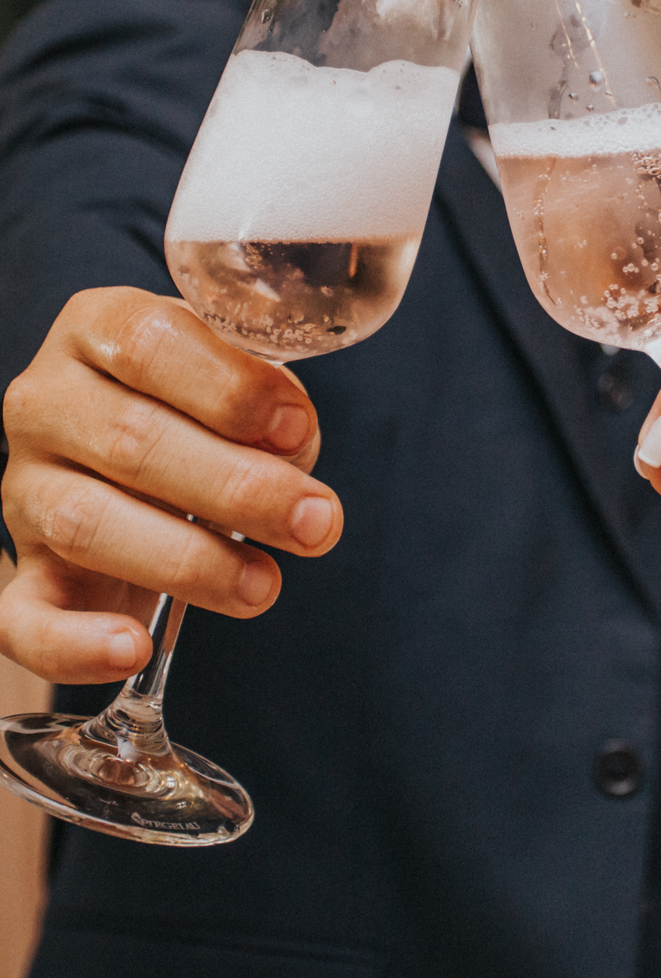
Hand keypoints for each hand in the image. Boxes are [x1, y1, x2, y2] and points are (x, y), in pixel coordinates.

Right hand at [0, 287, 341, 684]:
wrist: (146, 460)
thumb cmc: (202, 407)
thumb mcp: (237, 377)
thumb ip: (264, 396)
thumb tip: (290, 442)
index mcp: (98, 327)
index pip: (151, 344)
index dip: (231, 390)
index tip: (299, 430)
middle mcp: (46, 401)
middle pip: (130, 440)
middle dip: (238, 488)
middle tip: (316, 521)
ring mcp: (25, 489)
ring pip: (87, 526)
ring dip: (189, 563)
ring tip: (264, 584)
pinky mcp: (24, 574)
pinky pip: (25, 618)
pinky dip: (74, 642)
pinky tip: (130, 650)